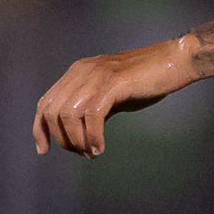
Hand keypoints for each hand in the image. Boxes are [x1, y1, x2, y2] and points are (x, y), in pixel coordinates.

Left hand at [33, 39, 194, 156]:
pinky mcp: (112, 83)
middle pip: (52, 111)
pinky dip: (92, 136)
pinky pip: (91, 115)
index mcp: (77, 72)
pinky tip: (100, 148)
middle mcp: (82, 71)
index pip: (45, 102)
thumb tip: (78, 137)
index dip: (39, 128)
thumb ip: (93, 110)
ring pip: (68, 114)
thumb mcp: (112, 95)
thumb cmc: (146, 80)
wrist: (175, 60)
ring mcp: (96, 75)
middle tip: (81, 153)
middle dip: (62, 139)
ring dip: (78, 141)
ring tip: (93, 152)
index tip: (43, 149)